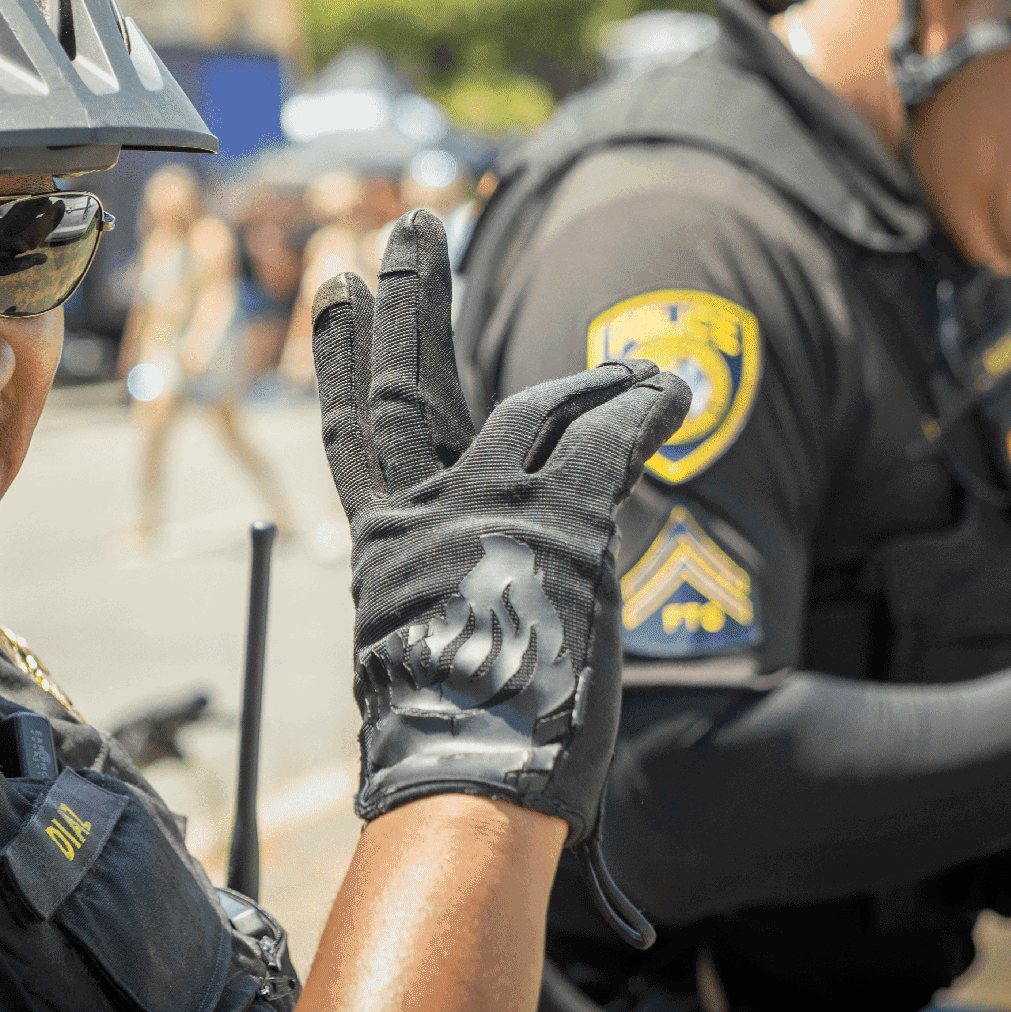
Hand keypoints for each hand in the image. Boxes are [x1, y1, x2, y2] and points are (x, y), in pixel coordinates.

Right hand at [310, 209, 688, 945]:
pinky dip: (643, 412)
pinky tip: (673, 394)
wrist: (473, 783)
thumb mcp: (426, 653)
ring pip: (530, 406)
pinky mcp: (560, 525)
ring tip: (630, 364)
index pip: (356, 431)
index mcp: (383, 548)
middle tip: (412, 229)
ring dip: (586, 376)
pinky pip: (606, 441)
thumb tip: (476, 588)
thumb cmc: (455, 747)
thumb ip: (446, 594)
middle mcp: (423, 516)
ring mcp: (489, 513)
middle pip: (411, 383)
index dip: (345, 358)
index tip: (337, 291)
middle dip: (411, 298)